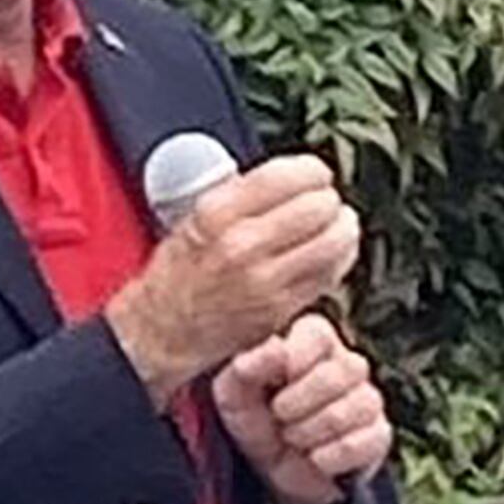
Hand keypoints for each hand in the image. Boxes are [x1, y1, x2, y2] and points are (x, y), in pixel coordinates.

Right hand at [102, 157, 363, 400]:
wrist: (161, 332)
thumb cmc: (176, 277)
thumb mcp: (194, 219)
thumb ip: (240, 196)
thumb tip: (291, 177)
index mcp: (215, 214)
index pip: (283, 176)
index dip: (311, 171)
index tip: (316, 174)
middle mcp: (240, 245)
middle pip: (316, 206)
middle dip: (328, 200)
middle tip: (326, 201)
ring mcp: (263, 280)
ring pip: (332, 240)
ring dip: (342, 228)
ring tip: (338, 224)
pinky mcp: (280, 309)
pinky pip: (328, 274)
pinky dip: (339, 259)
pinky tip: (332, 253)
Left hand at [212, 313, 393, 503]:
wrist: (274, 474)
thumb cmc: (255, 419)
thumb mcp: (234, 395)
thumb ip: (246, 367)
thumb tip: (276, 348)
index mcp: (314, 341)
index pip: (318, 334)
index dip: (292, 363)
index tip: (271, 385)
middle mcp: (349, 364)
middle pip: (337, 374)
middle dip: (295, 406)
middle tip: (278, 418)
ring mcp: (368, 399)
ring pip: (351, 409)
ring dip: (308, 433)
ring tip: (292, 438)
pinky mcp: (378, 436)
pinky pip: (363, 443)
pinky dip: (327, 458)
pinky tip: (313, 458)